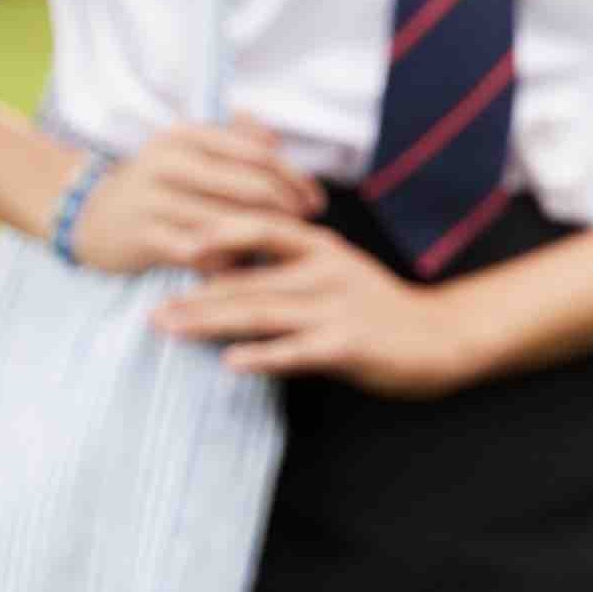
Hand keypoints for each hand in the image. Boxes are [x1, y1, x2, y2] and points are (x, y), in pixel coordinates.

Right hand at [71, 117, 318, 275]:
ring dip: (261, 240)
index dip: (295, 180)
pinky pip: (203, 254)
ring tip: (276, 249)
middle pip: (252, 189)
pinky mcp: (142, 237)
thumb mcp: (190, 151)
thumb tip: (275, 138)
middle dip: (287, 212)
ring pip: (232, 223)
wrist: (89, 215)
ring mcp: (152, 200)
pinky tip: (241, 268)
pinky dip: (228, 262)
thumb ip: (235, 140)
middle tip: (303, 228)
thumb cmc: (159, 184)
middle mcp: (168, 162)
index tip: (315, 202)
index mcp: (186, 136)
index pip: (259, 154)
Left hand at [153, 222, 478, 394]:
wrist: (442, 336)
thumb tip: (222, 250)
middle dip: (194, 295)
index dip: (216, 233)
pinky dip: (263, 357)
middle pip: (248, 280)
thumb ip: (285, 255)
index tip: (172, 244)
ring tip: (169, 329)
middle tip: (151, 309)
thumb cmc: (377, 305)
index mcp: (322, 248)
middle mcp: (328, 271)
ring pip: (262, 312)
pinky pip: (297, 351)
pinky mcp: (349, 345)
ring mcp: (338, 308)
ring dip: (210, 322)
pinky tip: (230, 363)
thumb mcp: (336, 266)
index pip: (262, 228)